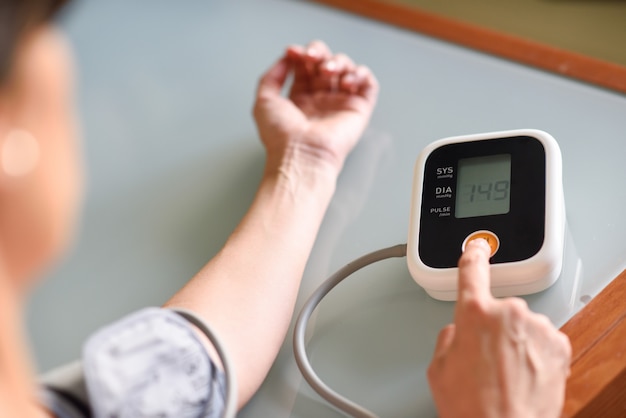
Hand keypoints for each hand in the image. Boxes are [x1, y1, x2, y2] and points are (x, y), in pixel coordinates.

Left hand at [253, 40, 378, 174]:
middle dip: (319, 52)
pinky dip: (361, 74)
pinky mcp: (359, 110)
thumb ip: (271, 77)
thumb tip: (286, 59)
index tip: (293, 52)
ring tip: (327, 71)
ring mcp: (341, 104)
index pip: (306, 66)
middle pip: (326, 62)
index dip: (301, 53)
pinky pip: (368, 84)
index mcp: (300, 99)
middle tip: (312, 58)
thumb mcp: (264, 101)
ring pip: (347, 69)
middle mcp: (322, 100)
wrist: (300, 154)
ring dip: (338, 61)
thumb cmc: (282, 137)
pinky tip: (346, 81)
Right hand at [427, 239, 571, 417]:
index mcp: (474, 312)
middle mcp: (508, 312)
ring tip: (506, 373)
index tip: (478, 246)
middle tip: (486, 360)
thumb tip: (458, 334)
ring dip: (516, 342)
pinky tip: (525, 375)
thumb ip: (448, 337)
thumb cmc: (472, 407)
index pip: (472, 270)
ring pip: (522, 325)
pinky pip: (543, 339)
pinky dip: (536, 353)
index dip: (474, 254)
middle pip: (498, 308)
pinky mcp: (559, 344)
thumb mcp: (438, 368)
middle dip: (492, 328)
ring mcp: (537, 327)